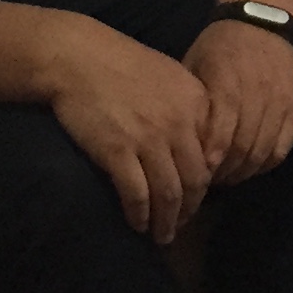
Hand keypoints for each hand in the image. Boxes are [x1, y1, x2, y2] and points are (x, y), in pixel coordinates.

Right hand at [44, 14, 215, 241]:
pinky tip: (137, 223)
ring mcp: (149, 139)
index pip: (214, 156)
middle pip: (195, 182)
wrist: (78, 57)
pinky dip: (140, 214)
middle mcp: (179, 124)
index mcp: (197, 104)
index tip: (196, 199)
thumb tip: (202, 146)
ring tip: (161, 235)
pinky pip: (136, 194)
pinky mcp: (118, 151)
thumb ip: (191, 109)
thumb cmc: (122, 64)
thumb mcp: (170, 77)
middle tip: (180, 226)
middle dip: (189, 211)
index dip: (206, 185)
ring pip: (168, 194)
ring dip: (167, 221)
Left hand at [187, 15, 292, 182]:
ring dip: (244, 171)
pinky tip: (251, 165)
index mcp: (226, 87)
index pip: (218, 139)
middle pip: (242, 151)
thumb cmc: (219, 45)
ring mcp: (280, 103)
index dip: (206, 163)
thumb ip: (191, 105)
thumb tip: (178, 144)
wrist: (262, 20)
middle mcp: (256, 97)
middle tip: (209, 181)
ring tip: (228, 176)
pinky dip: (266, 163)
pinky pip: (283, 148)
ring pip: (263, 153)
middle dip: (224, 172)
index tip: (194, 172)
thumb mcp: (193, 66)